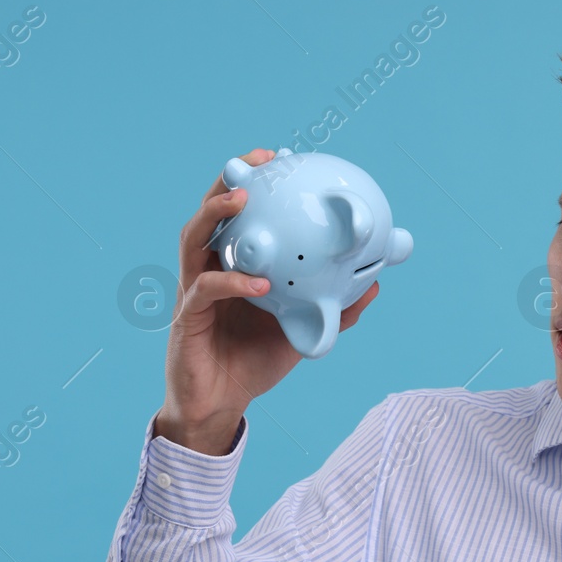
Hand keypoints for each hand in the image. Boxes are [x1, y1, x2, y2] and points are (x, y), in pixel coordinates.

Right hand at [155, 147, 380, 454]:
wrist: (221, 405)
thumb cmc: (253, 364)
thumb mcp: (300, 331)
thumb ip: (334, 309)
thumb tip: (374, 286)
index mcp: (232, 267)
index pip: (238, 217)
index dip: (253, 183)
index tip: (277, 156)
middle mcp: (208, 270)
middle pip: (208, 214)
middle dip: (229, 180)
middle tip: (257, 160)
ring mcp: (193, 291)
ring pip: (193, 240)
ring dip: (216, 214)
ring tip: (244, 198)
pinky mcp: (186, 317)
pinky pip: (205, 291)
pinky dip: (231, 282)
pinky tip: (258, 282)